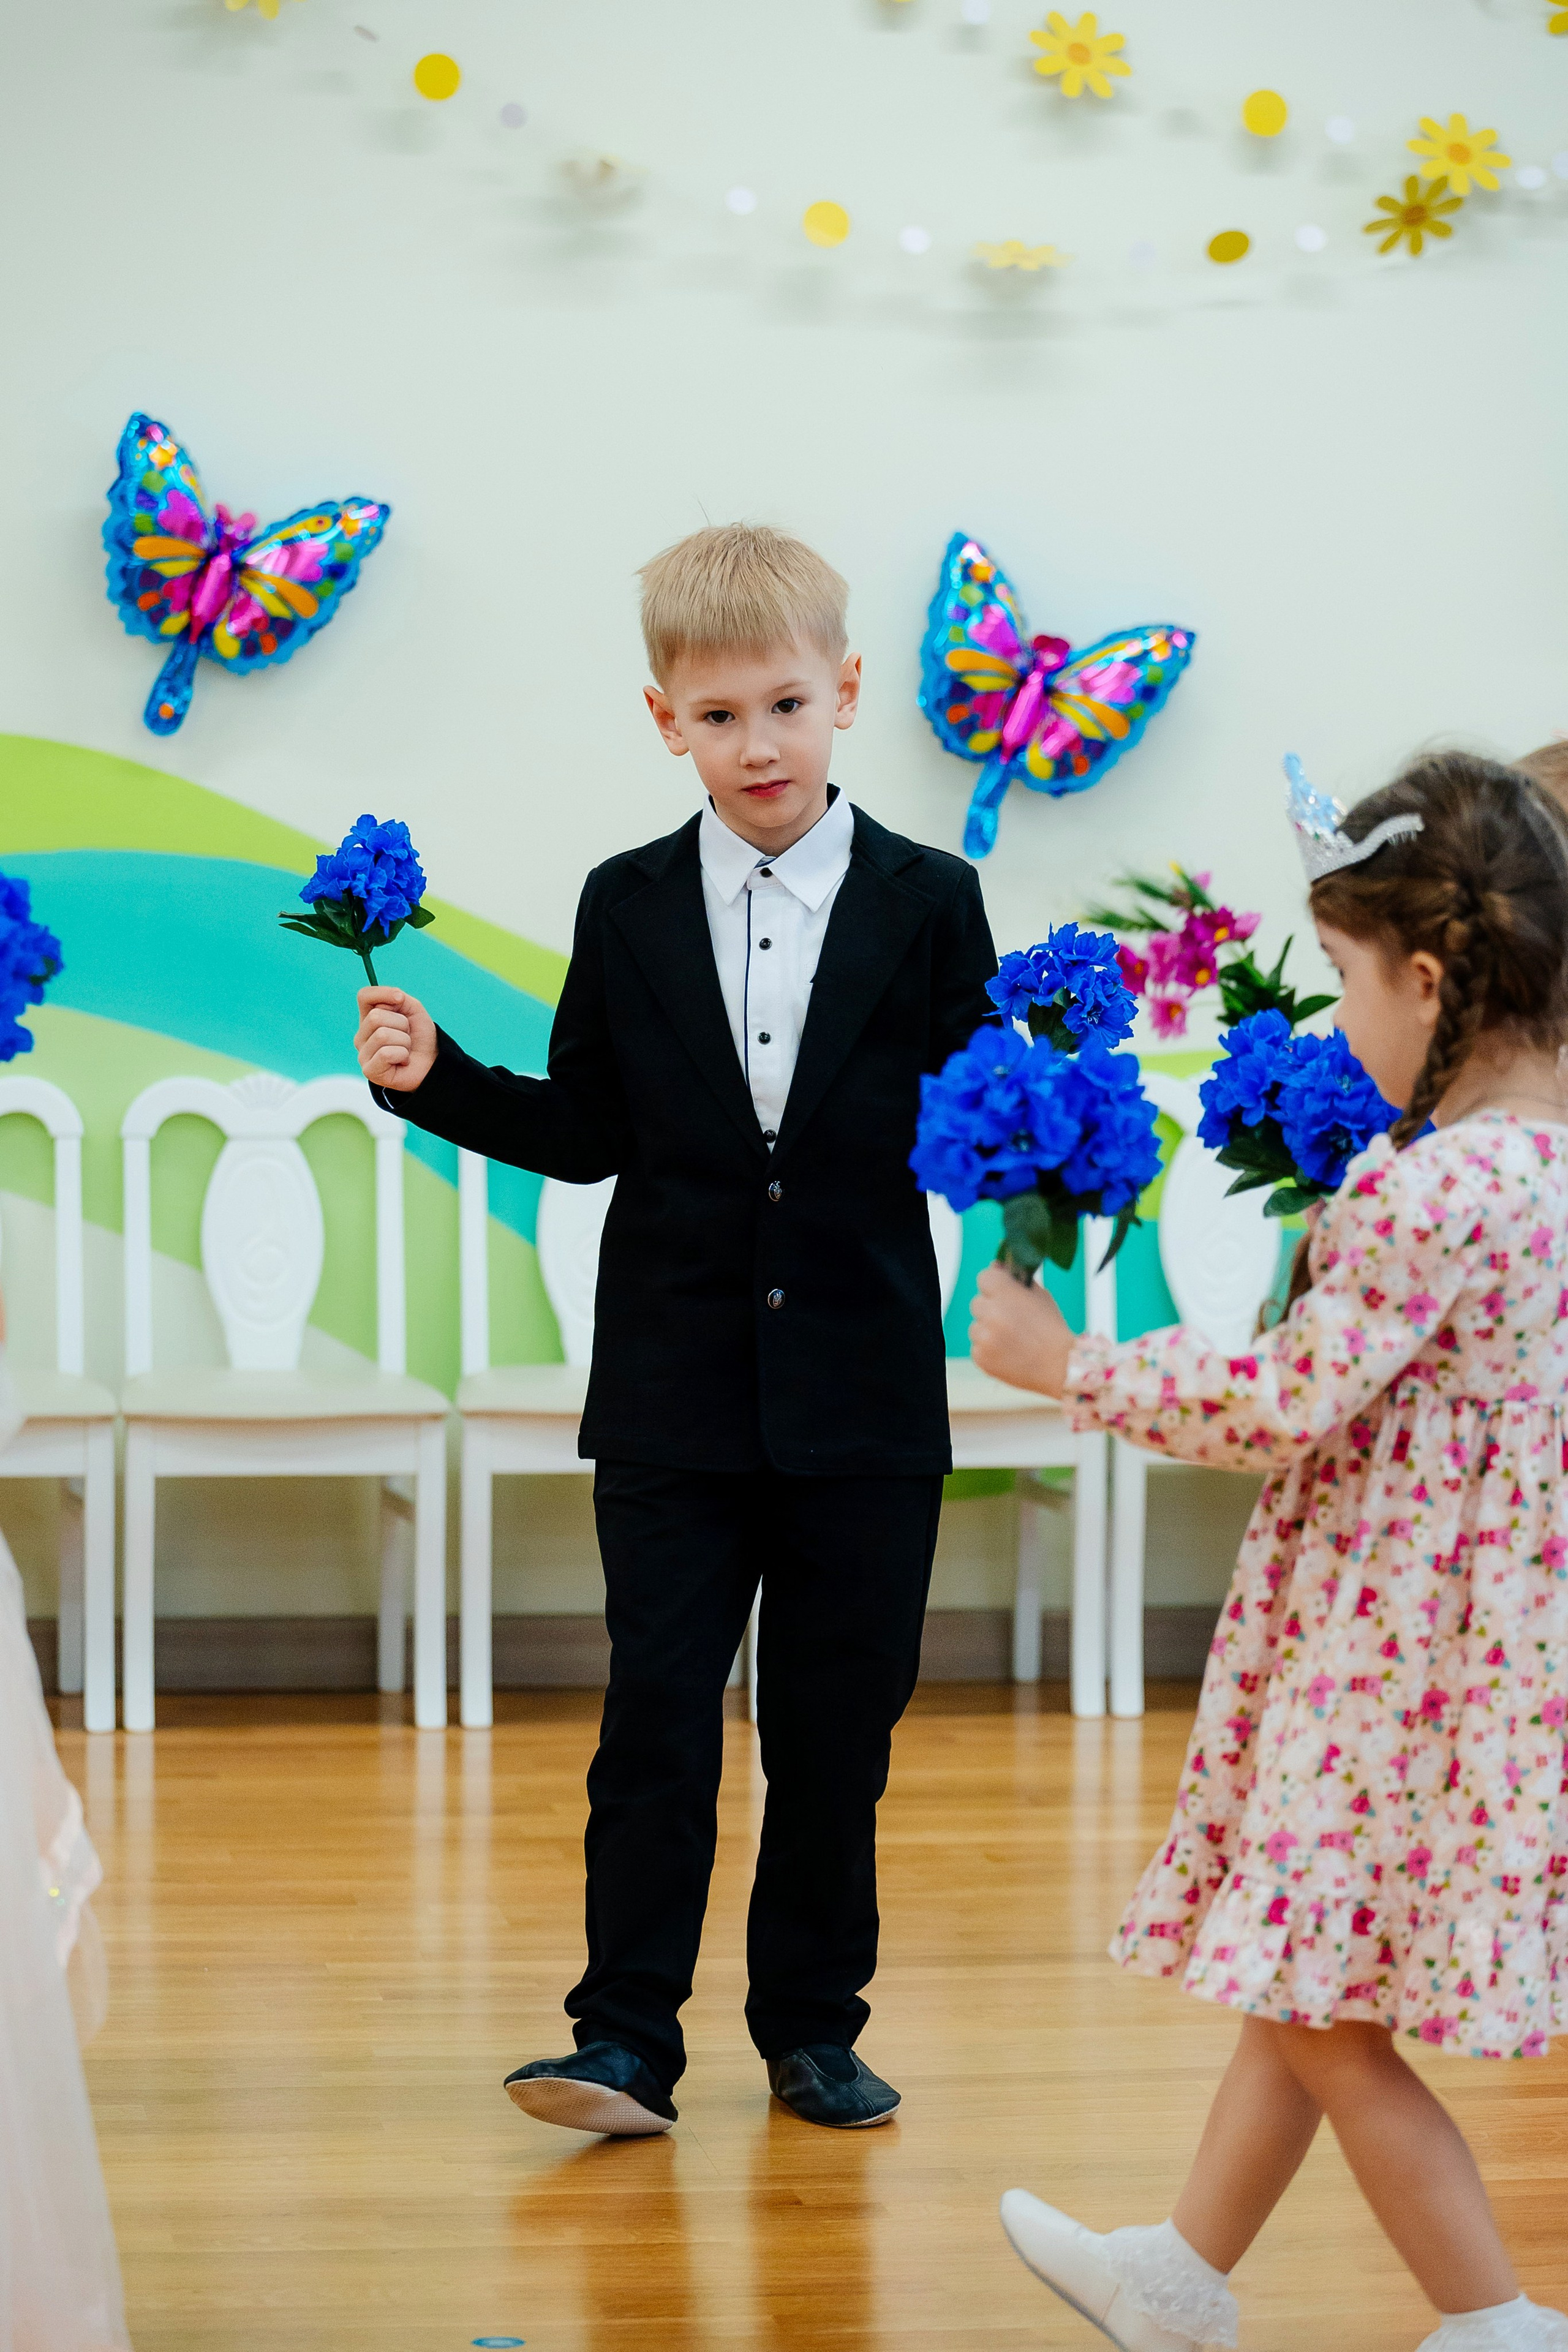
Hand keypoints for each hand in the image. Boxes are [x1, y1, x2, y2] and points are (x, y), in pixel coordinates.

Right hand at [356, 986, 436, 1092]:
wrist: (432, 1061)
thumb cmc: (419, 1036)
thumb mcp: (413, 1009)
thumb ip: (400, 998)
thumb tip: (396, 997)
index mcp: (368, 1018)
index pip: (364, 996)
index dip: (383, 994)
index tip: (400, 1000)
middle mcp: (361, 1036)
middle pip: (376, 1017)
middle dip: (401, 1024)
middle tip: (407, 1035)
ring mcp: (363, 1054)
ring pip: (383, 1035)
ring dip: (404, 1041)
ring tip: (406, 1049)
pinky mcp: (369, 1071)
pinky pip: (386, 1053)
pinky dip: (402, 1055)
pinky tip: (403, 1061)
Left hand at [969, 1261, 1074, 1396]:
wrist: (1060, 1367)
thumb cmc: (1052, 1329)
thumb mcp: (1041, 1297)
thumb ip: (1016, 1279)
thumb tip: (996, 1265)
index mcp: (1006, 1295)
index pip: (984, 1277)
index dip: (994, 1284)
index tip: (1003, 1292)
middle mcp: (991, 1315)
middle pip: (978, 1303)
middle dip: (991, 1308)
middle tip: (1012, 1320)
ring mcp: (984, 1338)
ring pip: (976, 1326)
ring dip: (988, 1330)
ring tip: (1012, 1339)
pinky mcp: (981, 1357)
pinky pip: (977, 1347)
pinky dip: (989, 1349)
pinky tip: (1008, 1352)